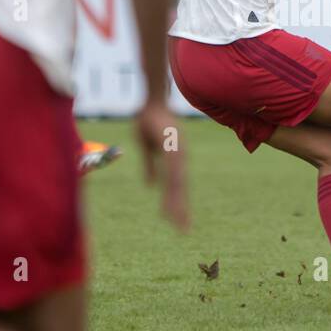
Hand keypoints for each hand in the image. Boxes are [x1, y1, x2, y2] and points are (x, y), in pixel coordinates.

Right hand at [135, 99, 189, 231]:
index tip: (178, 223)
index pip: (176, 187)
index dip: (177, 205)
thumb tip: (151, 187)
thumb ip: (150, 167)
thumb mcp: (146, 147)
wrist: (152, 98)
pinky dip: (171, 184)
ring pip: (177, 182)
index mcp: (174, 159)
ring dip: (176, 202)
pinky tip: (170, 197)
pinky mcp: (172, 146)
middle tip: (183, 232)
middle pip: (180, 189)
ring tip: (174, 220)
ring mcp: (177, 152)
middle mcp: (180, 157)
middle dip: (180, 210)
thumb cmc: (148, 119)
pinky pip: (171, 169)